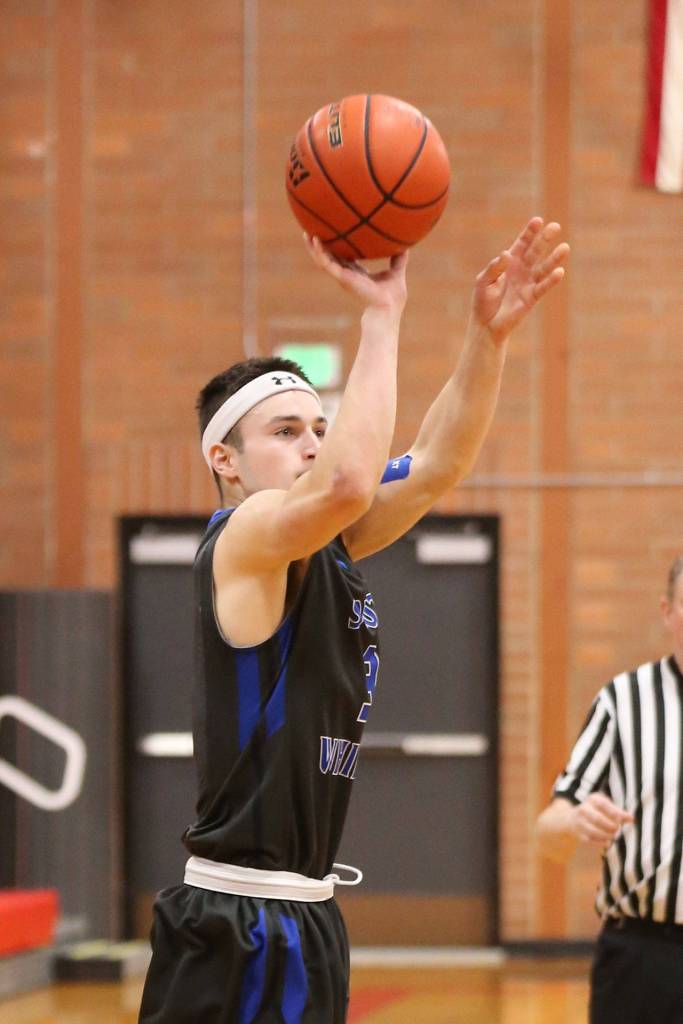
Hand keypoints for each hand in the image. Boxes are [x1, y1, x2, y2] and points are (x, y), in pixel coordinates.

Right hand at [304, 233, 407, 316]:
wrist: (388, 307)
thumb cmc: (393, 295)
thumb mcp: (396, 271)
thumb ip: (398, 259)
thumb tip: (406, 245)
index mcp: (357, 273)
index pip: (342, 258)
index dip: (336, 247)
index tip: (331, 235)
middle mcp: (347, 274)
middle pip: (329, 258)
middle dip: (319, 246)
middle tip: (311, 230)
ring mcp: (343, 276)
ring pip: (323, 260)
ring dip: (313, 248)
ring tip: (306, 233)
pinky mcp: (342, 278)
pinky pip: (327, 263)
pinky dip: (320, 252)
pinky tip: (315, 240)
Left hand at [471, 217, 569, 342]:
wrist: (486, 325)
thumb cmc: (483, 301)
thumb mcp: (483, 281)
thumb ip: (494, 268)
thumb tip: (506, 254)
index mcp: (509, 262)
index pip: (522, 243)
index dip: (530, 232)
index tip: (538, 221)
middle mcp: (522, 270)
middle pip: (535, 251)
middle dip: (544, 239)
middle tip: (556, 227)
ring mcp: (528, 283)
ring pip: (543, 268)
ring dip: (554, 258)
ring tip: (565, 248)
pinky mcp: (532, 298)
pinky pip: (543, 287)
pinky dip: (551, 280)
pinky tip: (559, 272)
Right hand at [570, 793, 633, 848]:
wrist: (574, 818)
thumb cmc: (597, 811)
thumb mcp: (607, 807)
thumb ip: (619, 813)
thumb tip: (631, 818)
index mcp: (593, 800)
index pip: (603, 804)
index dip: (613, 813)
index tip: (620, 819)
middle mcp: (584, 809)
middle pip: (598, 819)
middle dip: (610, 826)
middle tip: (617, 829)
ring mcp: (580, 822)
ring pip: (593, 831)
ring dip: (606, 835)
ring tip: (612, 836)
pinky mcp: (578, 833)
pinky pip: (589, 840)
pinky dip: (600, 843)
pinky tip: (607, 842)